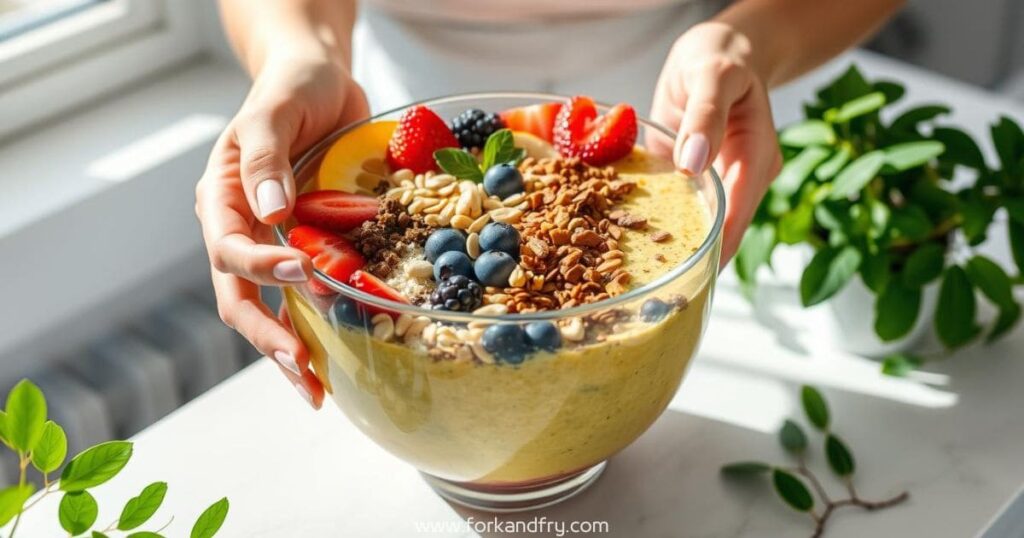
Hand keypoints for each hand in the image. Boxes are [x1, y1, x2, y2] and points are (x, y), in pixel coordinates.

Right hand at [195, 56, 368, 407]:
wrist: (319, 82)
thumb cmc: (293, 89)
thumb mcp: (275, 112)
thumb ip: (266, 159)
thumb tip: (272, 212)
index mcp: (223, 199)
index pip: (229, 249)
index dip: (262, 268)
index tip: (304, 272)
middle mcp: (242, 228)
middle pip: (240, 297)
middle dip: (270, 338)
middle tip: (305, 373)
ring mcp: (272, 243)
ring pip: (269, 309)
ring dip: (291, 348)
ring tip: (317, 389)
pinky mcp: (307, 246)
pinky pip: (306, 294)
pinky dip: (319, 323)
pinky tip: (338, 353)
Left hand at [650, 22, 781, 264]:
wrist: (715, 52)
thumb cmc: (720, 57)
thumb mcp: (713, 76)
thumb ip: (706, 117)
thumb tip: (694, 164)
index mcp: (756, 160)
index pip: (737, 216)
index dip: (716, 248)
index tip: (690, 276)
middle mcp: (740, 179)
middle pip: (723, 232)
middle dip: (695, 260)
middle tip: (659, 297)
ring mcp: (717, 183)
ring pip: (700, 225)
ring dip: (674, 250)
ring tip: (641, 285)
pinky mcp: (693, 181)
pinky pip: (678, 209)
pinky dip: (657, 226)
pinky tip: (626, 247)